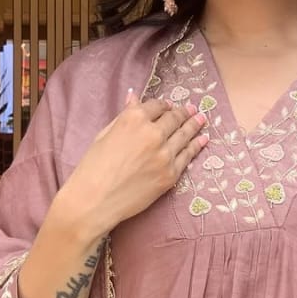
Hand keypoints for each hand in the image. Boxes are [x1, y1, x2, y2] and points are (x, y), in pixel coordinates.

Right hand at [57, 91, 209, 242]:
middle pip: (173, 119)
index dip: (163, 105)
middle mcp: (153, 133)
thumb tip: (134, 97)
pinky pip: (187, 156)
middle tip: (191, 109)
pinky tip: (203, 139)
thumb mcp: (104, 134)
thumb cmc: (92, 167)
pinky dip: (197, 145)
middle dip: (182, 113)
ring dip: (194, 124)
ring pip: (184, 135)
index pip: (155, 106)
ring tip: (201, 118)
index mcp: (133, 119)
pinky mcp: (171, 174)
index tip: (168, 106)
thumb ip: (124, 116)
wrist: (95, 200)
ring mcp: (165, 155)